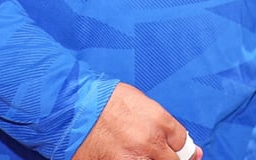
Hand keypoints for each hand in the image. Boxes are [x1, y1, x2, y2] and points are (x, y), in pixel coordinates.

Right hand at [72, 83, 200, 159]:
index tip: (172, 146)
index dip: (177, 144)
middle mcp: (150, 142)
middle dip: (168, 157)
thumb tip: (175, 136)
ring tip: (138, 152)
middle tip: (152, 150)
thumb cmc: (103, 100)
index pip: (182, 141)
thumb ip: (159, 120)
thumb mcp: (139, 102)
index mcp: (158, 120)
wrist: (73, 107)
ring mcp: (133, 159)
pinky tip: (125, 156)